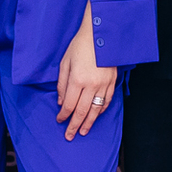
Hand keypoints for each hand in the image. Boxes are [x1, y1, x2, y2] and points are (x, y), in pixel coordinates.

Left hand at [56, 3, 116, 140]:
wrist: (100, 34)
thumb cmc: (79, 46)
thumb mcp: (65, 62)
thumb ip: (62, 84)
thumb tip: (61, 102)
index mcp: (77, 80)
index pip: (69, 105)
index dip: (63, 115)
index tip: (59, 120)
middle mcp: (91, 85)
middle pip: (82, 111)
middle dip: (75, 125)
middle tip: (70, 136)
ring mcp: (103, 84)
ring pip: (96, 110)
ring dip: (89, 122)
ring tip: (84, 131)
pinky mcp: (112, 82)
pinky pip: (106, 101)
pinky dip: (101, 111)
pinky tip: (96, 116)